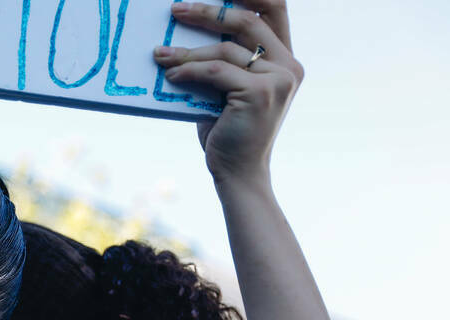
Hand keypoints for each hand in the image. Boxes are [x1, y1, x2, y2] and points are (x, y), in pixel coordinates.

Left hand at [154, 0, 302, 180]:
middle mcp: (289, 65)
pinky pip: (216, 71)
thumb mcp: (225, 88)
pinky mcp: (260, 93)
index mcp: (285, 58)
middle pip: (247, 19)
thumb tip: (182, 31)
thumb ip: (221, 60)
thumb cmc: (226, 131)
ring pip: (226, 49)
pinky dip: (188, 71)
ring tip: (159, 55)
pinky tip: (170, 76)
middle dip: (208, 11)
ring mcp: (279, 79)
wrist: (237, 172)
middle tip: (176, 9)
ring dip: (187, 51)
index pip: (274, 7)